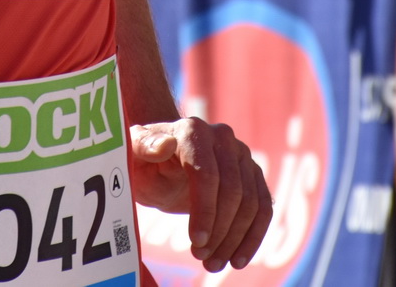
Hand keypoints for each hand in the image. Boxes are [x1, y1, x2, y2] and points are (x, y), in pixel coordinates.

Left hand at [128, 119, 270, 272]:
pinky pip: (263, 207)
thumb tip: (165, 145)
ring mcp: (241, 155)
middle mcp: (222, 138)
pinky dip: (253, 236)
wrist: (159, 164)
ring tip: (213, 263)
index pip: (206, 173)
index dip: (205, 209)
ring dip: (235, 239)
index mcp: (193, 131)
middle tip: (201, 257)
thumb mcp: (133, 155)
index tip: (196, 241)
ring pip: (251, 202)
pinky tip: (238, 259)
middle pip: (233, 190)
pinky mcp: (252, 174)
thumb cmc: (142, 161)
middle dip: (219, 229)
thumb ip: (143, 146)